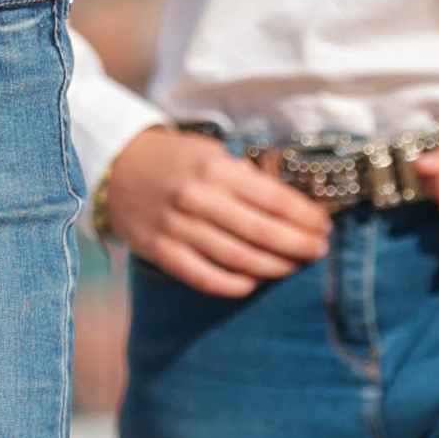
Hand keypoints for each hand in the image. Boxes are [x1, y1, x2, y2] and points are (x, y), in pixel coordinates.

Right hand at [100, 127, 331, 297]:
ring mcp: (178, 229)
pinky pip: (206, 277)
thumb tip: (289, 202)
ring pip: (239, 259)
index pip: (272, 198)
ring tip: (295, 266)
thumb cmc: (173, 159)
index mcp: (214, 169)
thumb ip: (245, 176)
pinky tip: (254, 282)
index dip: (304, 216)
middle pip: (262, 233)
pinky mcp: (162, 253)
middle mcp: (198, 200)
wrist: (114, 169)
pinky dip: (235, 284)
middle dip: (298, 244)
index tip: (323, 225)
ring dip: (274, 266)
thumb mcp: (210, 153)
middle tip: (319, 250)